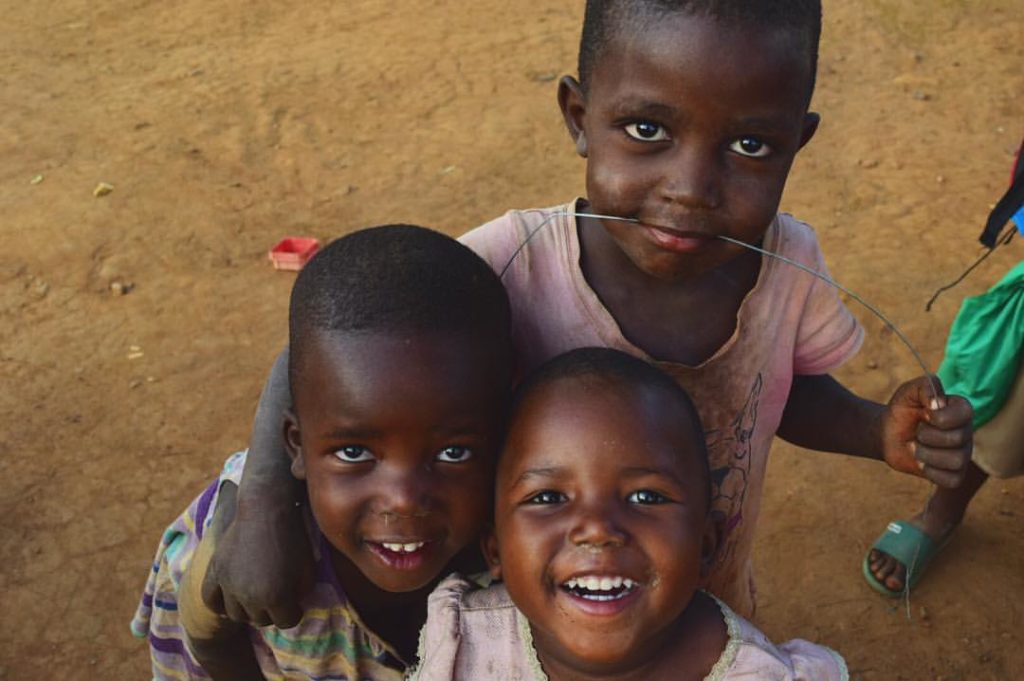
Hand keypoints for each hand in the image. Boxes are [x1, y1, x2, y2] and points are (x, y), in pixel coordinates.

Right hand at [202, 485, 313, 628]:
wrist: (266, 509)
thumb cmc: (293, 537)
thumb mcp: (308, 569)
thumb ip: (300, 594)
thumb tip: (291, 605)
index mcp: (275, 596)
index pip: (287, 622)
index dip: (294, 612)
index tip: (295, 602)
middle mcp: (249, 596)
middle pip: (261, 620)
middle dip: (272, 610)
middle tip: (277, 593)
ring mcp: (228, 585)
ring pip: (237, 615)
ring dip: (249, 608)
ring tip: (257, 594)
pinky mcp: (215, 571)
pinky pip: (211, 601)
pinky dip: (221, 603)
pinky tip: (232, 597)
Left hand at [879, 375, 972, 487]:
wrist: (887, 435)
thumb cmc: (901, 411)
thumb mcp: (908, 392)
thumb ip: (925, 387)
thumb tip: (938, 404)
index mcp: (961, 410)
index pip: (965, 414)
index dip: (939, 417)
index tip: (923, 413)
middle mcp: (966, 432)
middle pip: (957, 439)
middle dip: (927, 436)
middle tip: (917, 432)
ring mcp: (962, 455)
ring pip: (956, 460)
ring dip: (926, 454)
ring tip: (915, 447)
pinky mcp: (954, 475)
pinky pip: (951, 479)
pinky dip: (930, 472)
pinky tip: (921, 463)